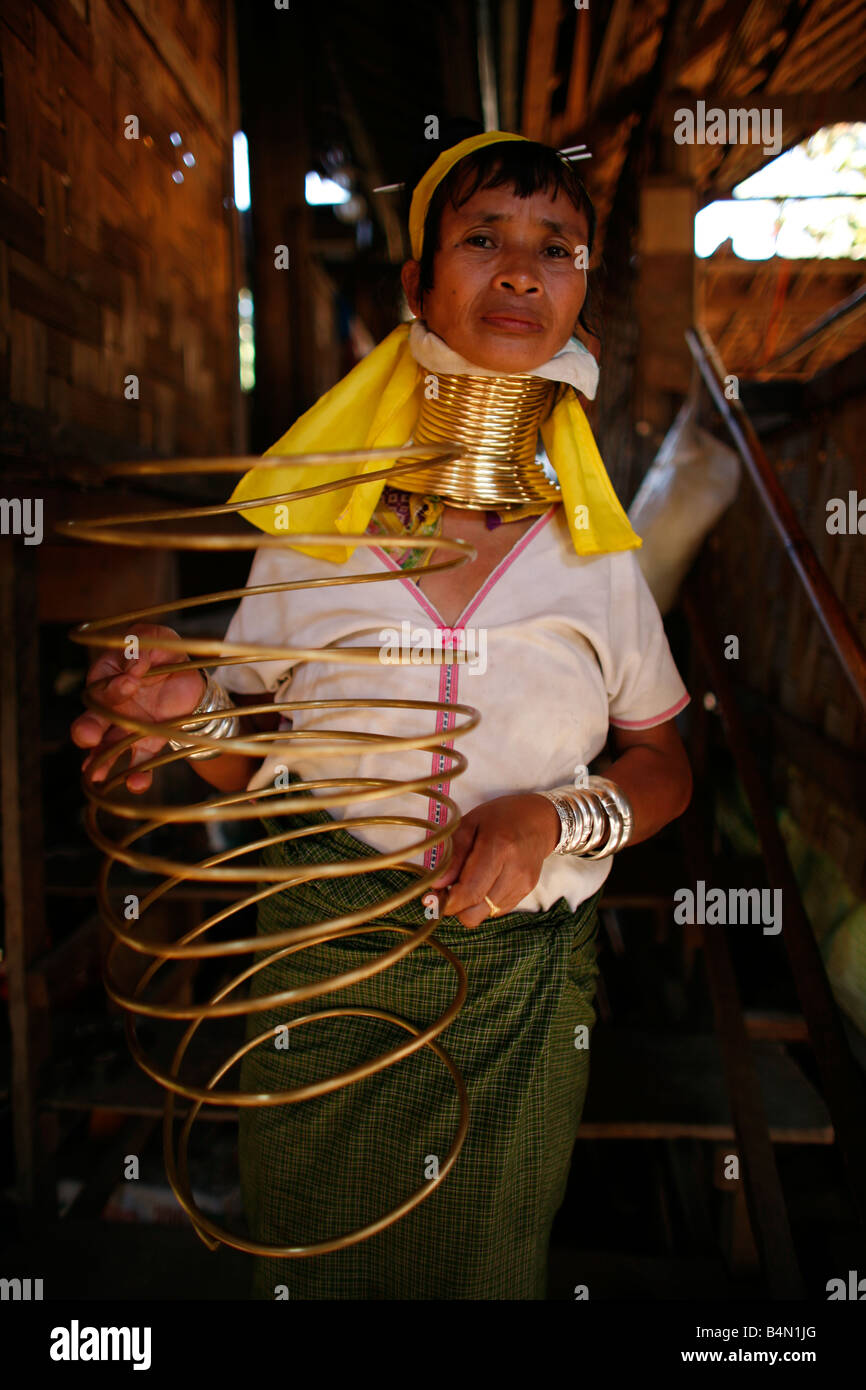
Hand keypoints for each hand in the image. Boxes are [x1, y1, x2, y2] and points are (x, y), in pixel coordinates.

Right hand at [70, 623, 206, 794]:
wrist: (190, 679)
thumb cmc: (165, 652)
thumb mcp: (157, 638)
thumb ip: (142, 644)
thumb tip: (135, 663)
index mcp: (107, 675)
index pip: (102, 684)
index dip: (114, 686)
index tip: (132, 681)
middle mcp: (110, 706)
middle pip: (92, 720)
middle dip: (87, 730)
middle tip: (86, 737)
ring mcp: (125, 728)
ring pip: (107, 748)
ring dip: (100, 761)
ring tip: (95, 774)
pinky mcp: (145, 745)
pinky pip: (137, 763)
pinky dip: (136, 776)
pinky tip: (136, 784)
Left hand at [429, 793, 560, 928]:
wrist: (541, 821)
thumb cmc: (502, 817)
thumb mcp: (471, 823)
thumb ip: (453, 853)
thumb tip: (437, 884)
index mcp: (498, 848)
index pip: (469, 892)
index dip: (446, 901)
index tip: (433, 895)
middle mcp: (514, 871)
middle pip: (474, 912)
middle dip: (454, 907)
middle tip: (446, 889)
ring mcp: (523, 885)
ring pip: (484, 915)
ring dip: (469, 906)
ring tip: (466, 882)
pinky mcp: (526, 892)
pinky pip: (496, 911)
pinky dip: (483, 903)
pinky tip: (483, 883)